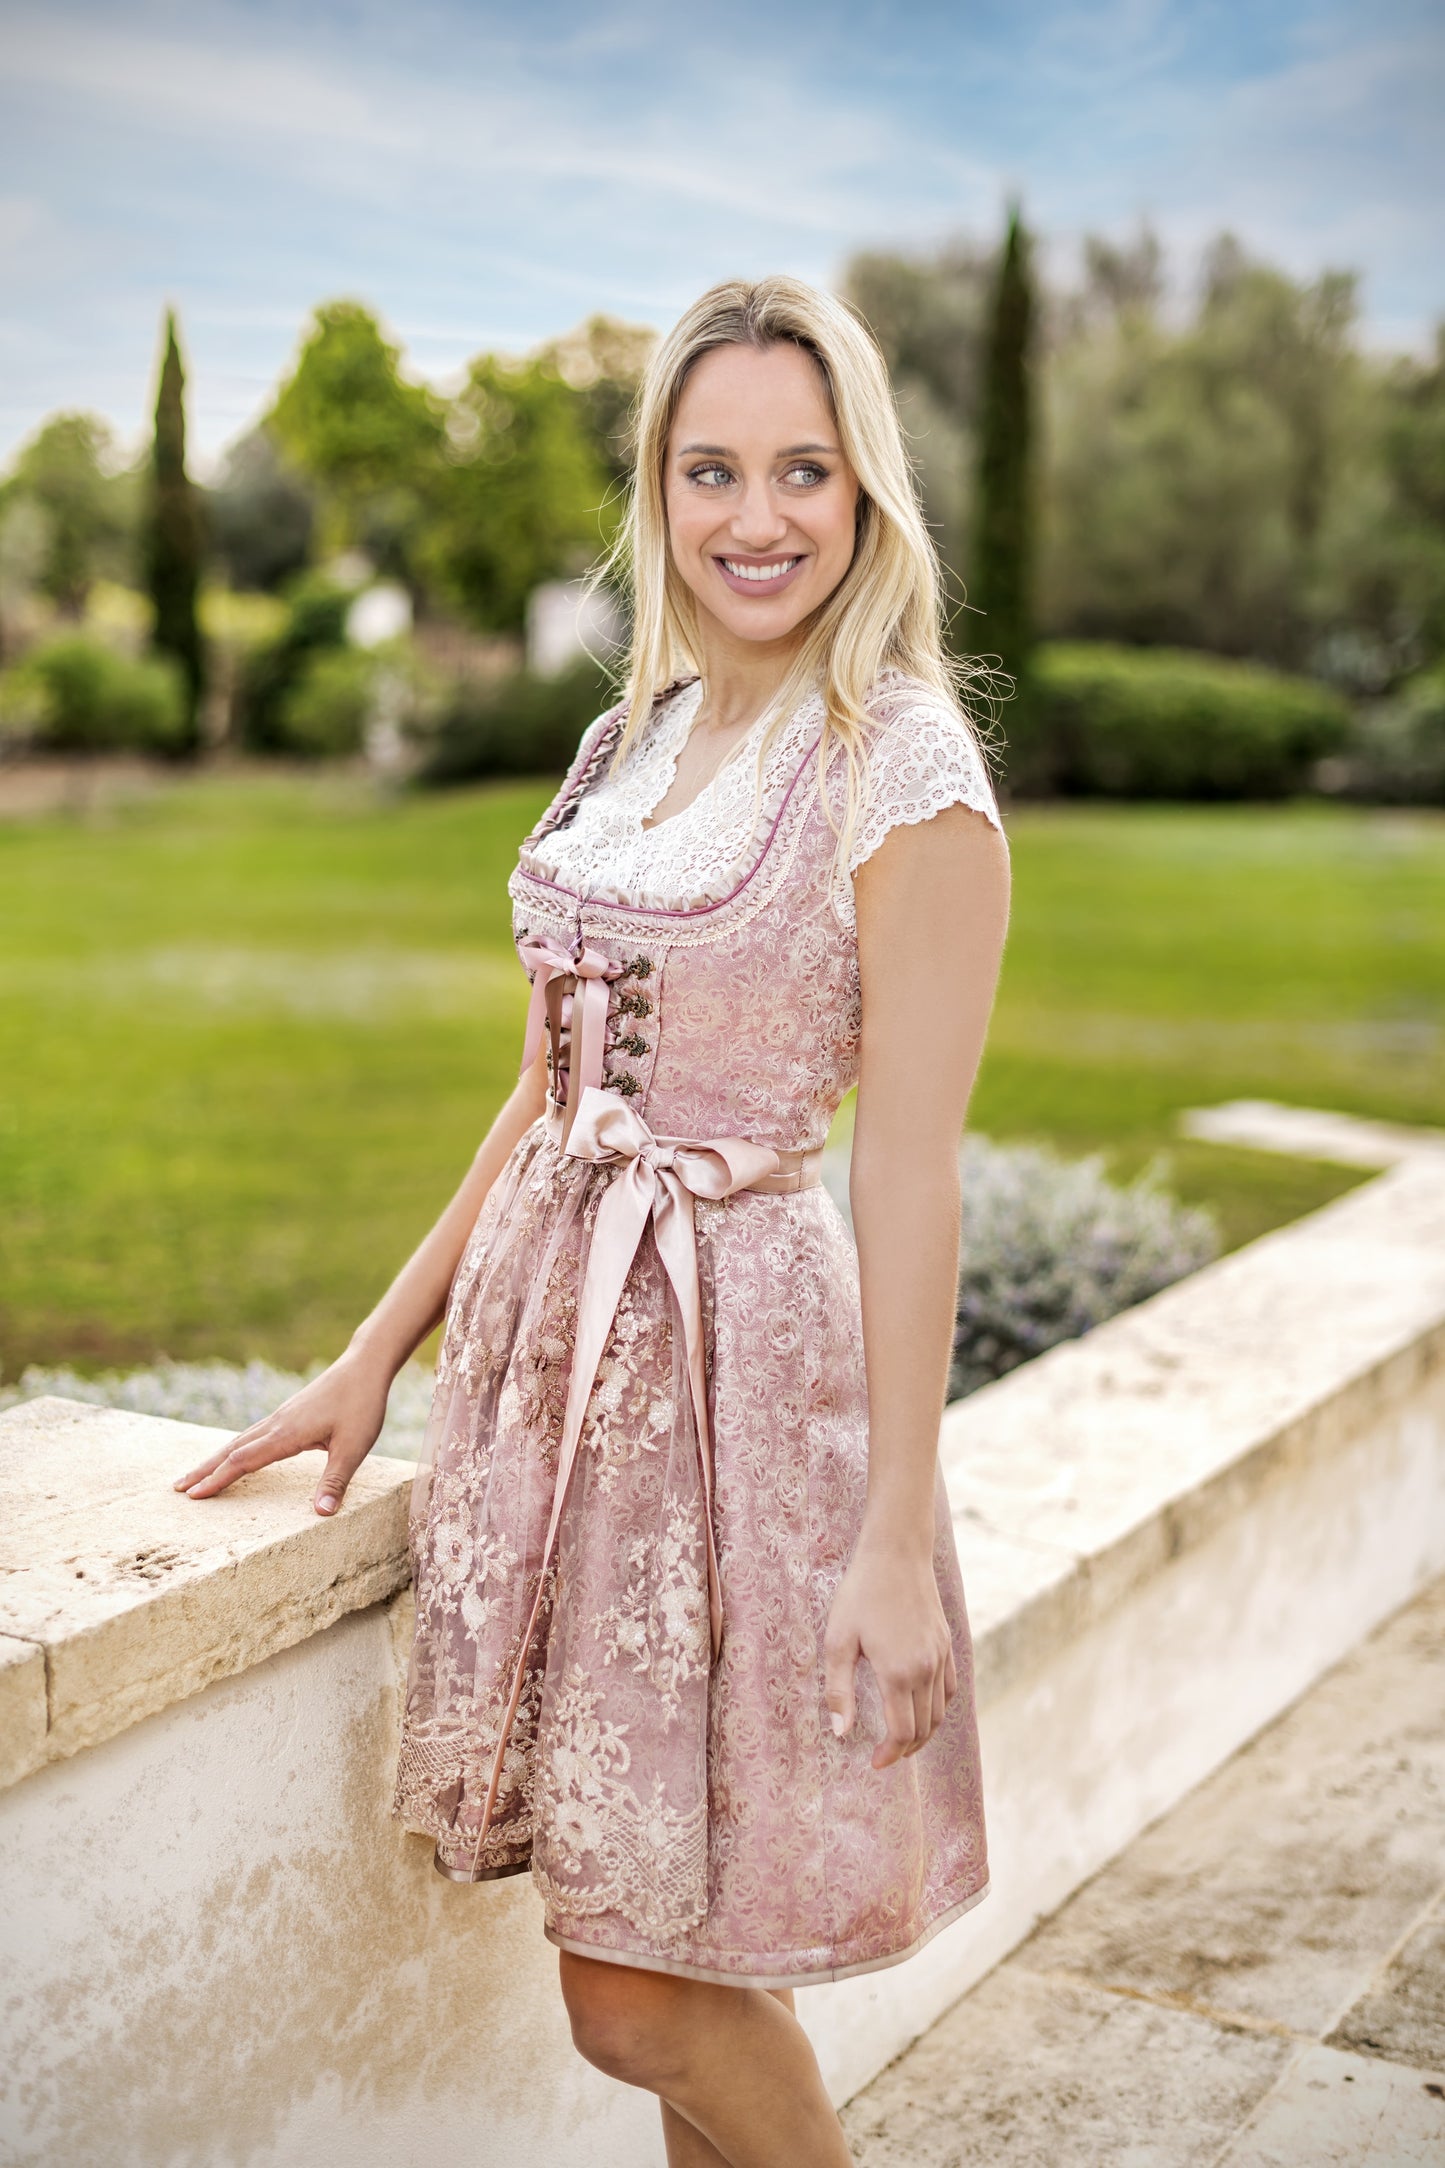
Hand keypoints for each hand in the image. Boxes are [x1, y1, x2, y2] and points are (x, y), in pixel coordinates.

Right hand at [173, 1349, 393, 1516]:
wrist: (364, 1366)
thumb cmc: (361, 1404)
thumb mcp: (354, 1446)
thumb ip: (336, 1480)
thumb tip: (322, 1513)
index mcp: (287, 1434)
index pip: (243, 1460)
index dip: (219, 1479)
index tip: (194, 1496)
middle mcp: (277, 1424)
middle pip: (231, 1449)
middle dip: (204, 1470)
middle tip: (177, 1488)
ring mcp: (280, 1417)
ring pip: (239, 1440)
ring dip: (216, 1458)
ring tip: (195, 1474)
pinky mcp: (288, 1413)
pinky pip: (252, 1434)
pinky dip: (234, 1448)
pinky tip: (234, 1454)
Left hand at [824, 1532, 955, 1769]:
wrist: (896, 1553)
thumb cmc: (860, 1594)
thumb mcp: (838, 1641)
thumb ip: (839, 1690)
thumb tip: (842, 1733)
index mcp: (899, 1673)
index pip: (903, 1732)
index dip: (890, 1754)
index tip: (874, 1763)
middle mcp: (926, 1669)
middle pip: (924, 1728)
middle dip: (905, 1749)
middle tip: (885, 1756)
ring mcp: (940, 1656)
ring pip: (940, 1712)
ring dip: (923, 1733)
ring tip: (902, 1740)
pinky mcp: (946, 1644)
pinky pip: (950, 1689)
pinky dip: (939, 1709)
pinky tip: (923, 1709)